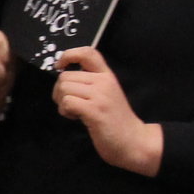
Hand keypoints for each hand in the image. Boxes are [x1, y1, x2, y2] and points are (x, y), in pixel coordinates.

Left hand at [52, 46, 162, 174]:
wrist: (134, 141)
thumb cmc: (115, 120)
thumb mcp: (106, 94)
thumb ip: (90, 83)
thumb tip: (63, 78)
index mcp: (107, 75)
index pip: (88, 52)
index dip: (68, 55)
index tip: (60, 66)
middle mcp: (104, 82)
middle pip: (65, 76)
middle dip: (60, 92)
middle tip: (70, 105)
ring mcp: (100, 95)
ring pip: (64, 88)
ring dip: (62, 103)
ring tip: (75, 112)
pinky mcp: (95, 110)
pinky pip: (67, 102)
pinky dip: (65, 111)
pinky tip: (76, 118)